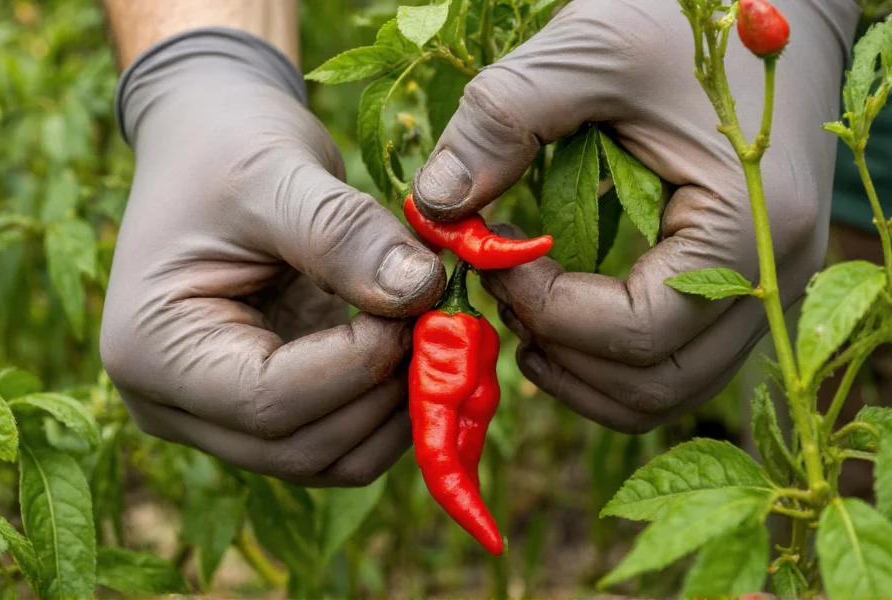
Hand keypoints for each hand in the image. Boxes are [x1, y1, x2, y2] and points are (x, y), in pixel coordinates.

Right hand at [101, 28, 444, 483]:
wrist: (212, 146)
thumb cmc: (225, 148)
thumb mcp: (278, 174)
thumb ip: (346, 235)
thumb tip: (424, 292)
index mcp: (153, 350)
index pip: (267, 401)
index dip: (358, 365)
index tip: (418, 306)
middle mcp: (176, 402)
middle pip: (300, 447)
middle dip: (384, 395)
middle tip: (440, 326)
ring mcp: (222, 414)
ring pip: (327, 457)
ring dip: (394, 410)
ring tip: (432, 334)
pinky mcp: (266, 406)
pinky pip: (338, 437)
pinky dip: (387, 406)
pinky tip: (417, 349)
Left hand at [411, 0, 858, 432]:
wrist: (771, 2)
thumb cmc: (687, 16)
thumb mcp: (591, 47)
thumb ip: (505, 120)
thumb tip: (437, 206)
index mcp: (745, 224)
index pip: (636, 330)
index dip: (546, 309)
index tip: (493, 257)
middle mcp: (771, 276)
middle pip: (654, 383)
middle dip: (560, 352)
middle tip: (502, 295)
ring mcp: (763, 288)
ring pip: (665, 390)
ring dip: (582, 373)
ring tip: (524, 315)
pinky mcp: (740, 284)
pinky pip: (675, 363)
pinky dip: (609, 363)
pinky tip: (560, 319)